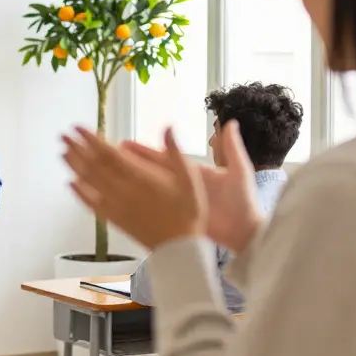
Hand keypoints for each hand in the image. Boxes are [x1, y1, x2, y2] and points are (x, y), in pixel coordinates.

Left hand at [61, 127, 204, 249]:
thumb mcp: (189, 177)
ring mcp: (116, 205)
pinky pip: (91, 203)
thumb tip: (167, 126)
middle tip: (63, 135)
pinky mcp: (113, 219)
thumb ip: (175, 151)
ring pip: (89, 182)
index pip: (108, 153)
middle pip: (93, 165)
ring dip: (74, 166)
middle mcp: (123, 190)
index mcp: (140, 176)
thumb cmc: (186, 211)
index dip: (91, 139)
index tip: (78, 127)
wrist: (179, 247)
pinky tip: (71, 183)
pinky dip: (79, 192)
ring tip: (63, 152)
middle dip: (77, 148)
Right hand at [114, 123, 262, 252]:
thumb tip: (231, 122)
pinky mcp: (179, 216)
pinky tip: (124, 201)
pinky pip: (155, 208)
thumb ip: (232, 148)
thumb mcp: (239, 171)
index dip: (144, 151)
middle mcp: (182, 184)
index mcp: (193, 171)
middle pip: (151, 171)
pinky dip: (139, 203)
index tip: (124, 143)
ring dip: (131, 181)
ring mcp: (179, 201)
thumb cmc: (244, 202)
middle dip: (130, 163)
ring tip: (110, 176)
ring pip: (150, 188)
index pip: (163, 157)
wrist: (246, 233)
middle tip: (109, 156)